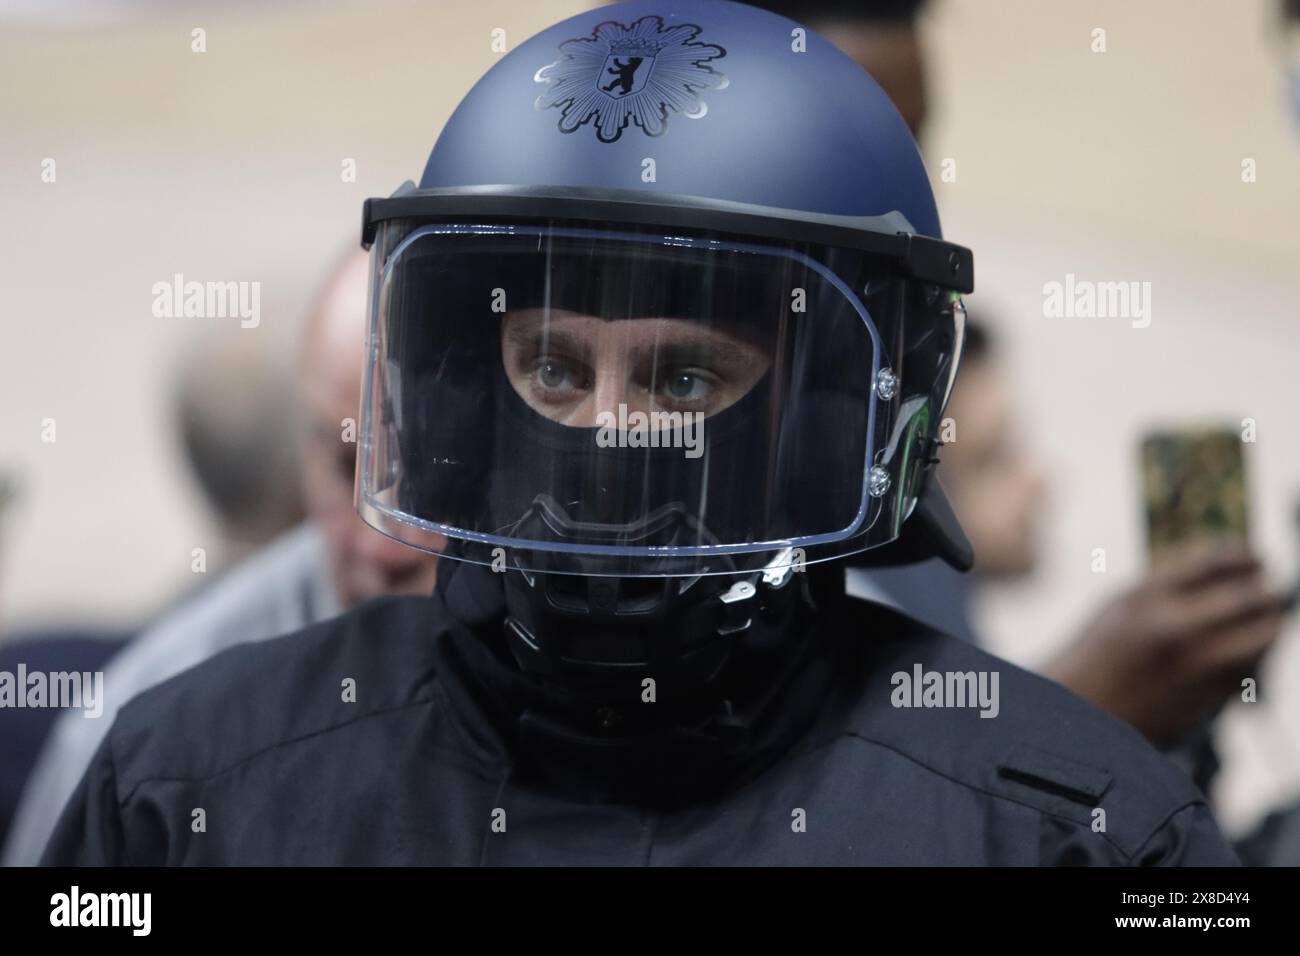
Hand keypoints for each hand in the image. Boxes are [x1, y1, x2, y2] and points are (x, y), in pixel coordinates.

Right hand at [1043, 547, 1285, 745]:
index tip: (1255, 557)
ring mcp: (1195, 670)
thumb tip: (1227, 566)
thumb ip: (1168, 585)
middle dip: (1265, 592)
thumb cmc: (1096, 654)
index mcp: (1147, 601)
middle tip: (1266, 589)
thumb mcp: (1120, 604)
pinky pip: (1252, 671)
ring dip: (1269, 624)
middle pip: (1250, 599)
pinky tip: (1245, 650)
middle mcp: (1175, 632)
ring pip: (1263, 638)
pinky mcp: (1208, 700)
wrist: (1080, 713)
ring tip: (1262, 619)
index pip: (1215, 564)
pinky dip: (1257, 656)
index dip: (1244, 556)